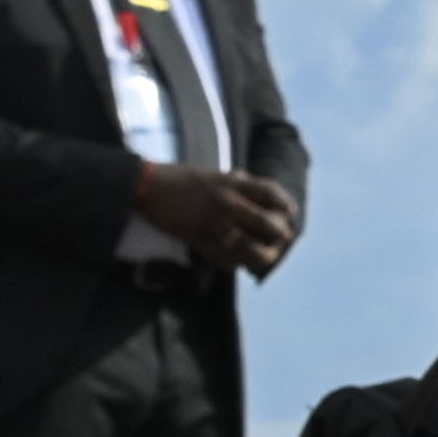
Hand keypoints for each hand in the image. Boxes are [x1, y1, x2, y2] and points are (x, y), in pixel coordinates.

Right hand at [135, 161, 301, 271]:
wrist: (147, 187)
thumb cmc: (179, 178)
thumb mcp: (212, 173)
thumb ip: (234, 181)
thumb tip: (251, 182)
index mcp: (231, 183)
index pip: (271, 194)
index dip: (286, 205)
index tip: (290, 213)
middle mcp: (227, 203)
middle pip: (268, 224)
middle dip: (281, 234)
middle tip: (283, 239)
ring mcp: (213, 224)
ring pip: (250, 248)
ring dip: (264, 255)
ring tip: (267, 256)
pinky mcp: (199, 240)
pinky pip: (226, 259)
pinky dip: (237, 263)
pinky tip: (239, 262)